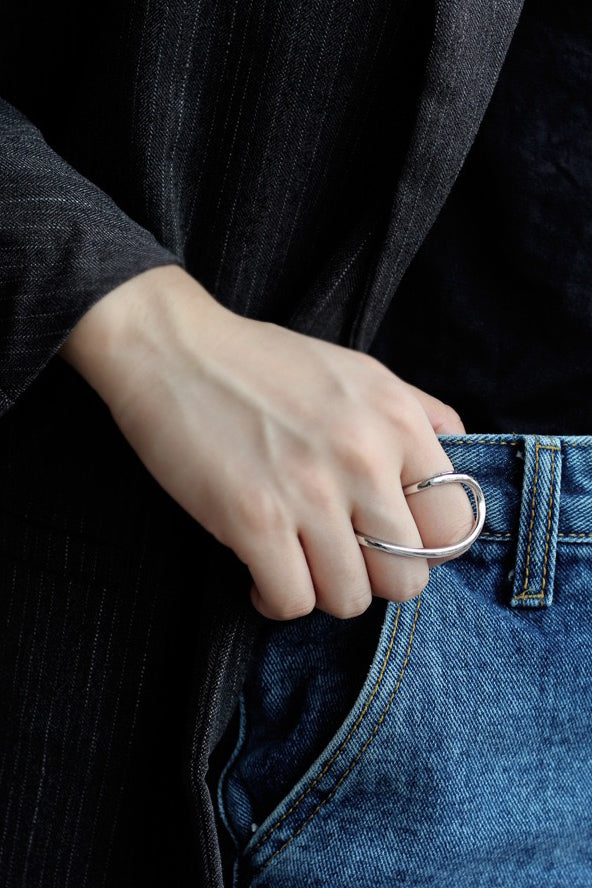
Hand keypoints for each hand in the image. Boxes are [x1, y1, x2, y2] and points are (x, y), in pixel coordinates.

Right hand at [59, 265, 471, 619]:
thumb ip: (415, 414)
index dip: (425, 549)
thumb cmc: (263, 364)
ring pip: (350, 600)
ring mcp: (310, 491)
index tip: (389, 544)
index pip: (452, 525)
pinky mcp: (254, 519)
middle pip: (407, 578)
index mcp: (396, 420)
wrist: (174, 349)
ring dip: (322, 592)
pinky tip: (260, 573)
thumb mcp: (358, 371)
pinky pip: (292, 602)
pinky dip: (275, 598)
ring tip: (297, 564)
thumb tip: (454, 458)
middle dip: (372, 579)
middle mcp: (364, 457)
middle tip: (339, 558)